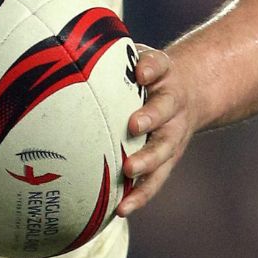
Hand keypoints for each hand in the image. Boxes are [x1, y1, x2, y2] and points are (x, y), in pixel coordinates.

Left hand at [117, 46, 194, 217]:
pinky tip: (121, 210)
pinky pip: (156, 181)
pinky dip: (139, 195)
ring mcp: (173, 135)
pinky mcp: (167, 160)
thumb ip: (112, 54)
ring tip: (128, 171)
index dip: (151, 68)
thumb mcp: (136, 55)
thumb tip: (68, 47)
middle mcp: (173, 106)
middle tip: (133, 126)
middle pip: (165, 112)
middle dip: (150, 119)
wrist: (190, 92)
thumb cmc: (146, 73)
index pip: (159, 65)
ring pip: (164, 151)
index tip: (141, 73)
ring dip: (147, 162)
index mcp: (164, 75)